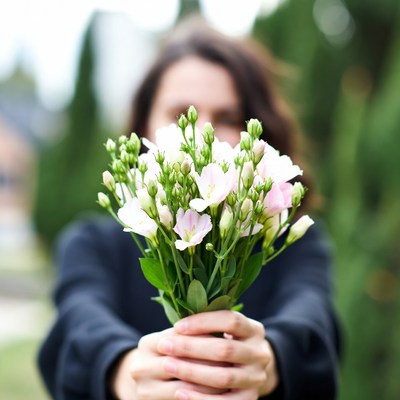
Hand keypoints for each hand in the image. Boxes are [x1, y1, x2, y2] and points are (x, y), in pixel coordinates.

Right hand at [110, 328, 225, 399]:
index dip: (205, 339)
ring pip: (185, 387)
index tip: (227, 337)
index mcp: (147, 344)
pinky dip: (204, 397)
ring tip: (232, 375)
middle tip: (234, 358)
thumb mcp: (176, 340)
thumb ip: (192, 333)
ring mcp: (144, 390)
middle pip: (181, 363)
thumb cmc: (171, 354)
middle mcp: (140, 367)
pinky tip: (221, 392)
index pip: (180, 339)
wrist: (151, 381)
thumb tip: (222, 326)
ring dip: (211, 382)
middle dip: (209, 361)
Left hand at [157, 311, 278, 399]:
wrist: (249, 369)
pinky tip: (179, 392)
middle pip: (225, 350)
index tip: (177, 326)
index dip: (204, 322)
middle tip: (165, 345)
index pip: (231, 321)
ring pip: (224, 377)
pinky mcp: (250, 399)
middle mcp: (260, 353)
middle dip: (191, 347)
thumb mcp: (225, 329)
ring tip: (167, 365)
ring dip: (192, 371)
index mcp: (254, 330)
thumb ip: (208, 324)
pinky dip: (200, 398)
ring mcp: (257, 378)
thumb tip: (177, 326)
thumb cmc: (227, 341)